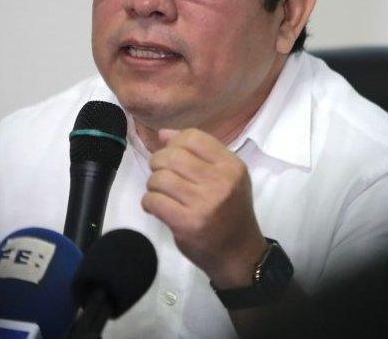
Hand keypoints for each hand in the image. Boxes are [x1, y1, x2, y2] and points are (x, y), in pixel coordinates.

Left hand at [141, 128, 267, 287]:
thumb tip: (164, 134)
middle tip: (162, 176)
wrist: (238, 253)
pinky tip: (157, 207)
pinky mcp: (187, 223)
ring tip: (161, 193)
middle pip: (172, 155)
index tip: (173, 157)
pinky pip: (153, 200)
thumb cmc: (230, 212)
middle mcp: (220, 181)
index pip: (193, 137)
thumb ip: (198, 153)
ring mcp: (203, 203)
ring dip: (153, 185)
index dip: (175, 143)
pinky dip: (149, 202)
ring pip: (159, 177)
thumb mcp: (225, 177)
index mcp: (231, 166)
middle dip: (158, 163)